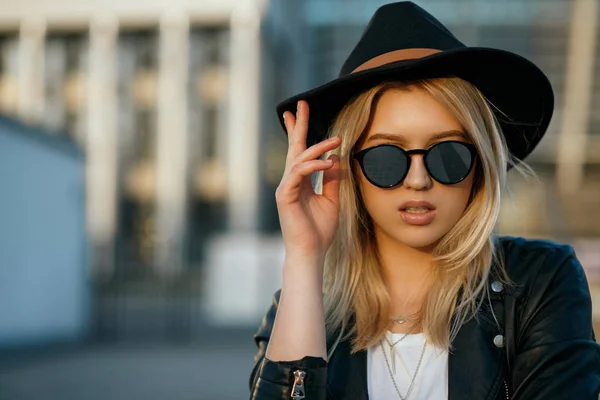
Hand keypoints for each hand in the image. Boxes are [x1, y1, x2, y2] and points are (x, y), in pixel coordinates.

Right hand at [275, 100, 341, 261]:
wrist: (310, 252)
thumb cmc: (319, 230)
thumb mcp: (331, 200)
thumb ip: (332, 179)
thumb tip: (335, 158)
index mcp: (300, 182)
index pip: (300, 153)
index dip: (300, 132)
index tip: (301, 113)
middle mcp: (290, 181)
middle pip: (294, 148)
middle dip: (298, 126)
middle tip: (302, 104)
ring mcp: (286, 188)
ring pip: (299, 158)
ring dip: (318, 147)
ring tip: (337, 140)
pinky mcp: (285, 195)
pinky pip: (298, 173)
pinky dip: (313, 165)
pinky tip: (326, 162)